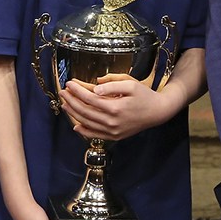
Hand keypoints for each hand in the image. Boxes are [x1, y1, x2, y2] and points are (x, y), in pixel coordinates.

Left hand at [59, 74, 176, 141]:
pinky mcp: (115, 136)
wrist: (157, 112)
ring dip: (74, 114)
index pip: (90, 98)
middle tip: (63, 92)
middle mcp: (112, 122)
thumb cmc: (144, 95)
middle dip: (72, 101)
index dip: (77, 91)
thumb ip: (112, 84)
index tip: (69, 83)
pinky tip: (76, 125)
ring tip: (65, 105)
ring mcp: (113, 131)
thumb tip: (94, 87)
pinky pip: (95, 135)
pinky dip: (84, 131)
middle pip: (85, 111)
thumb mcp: (130, 83)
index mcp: (115, 107)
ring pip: (88, 123)